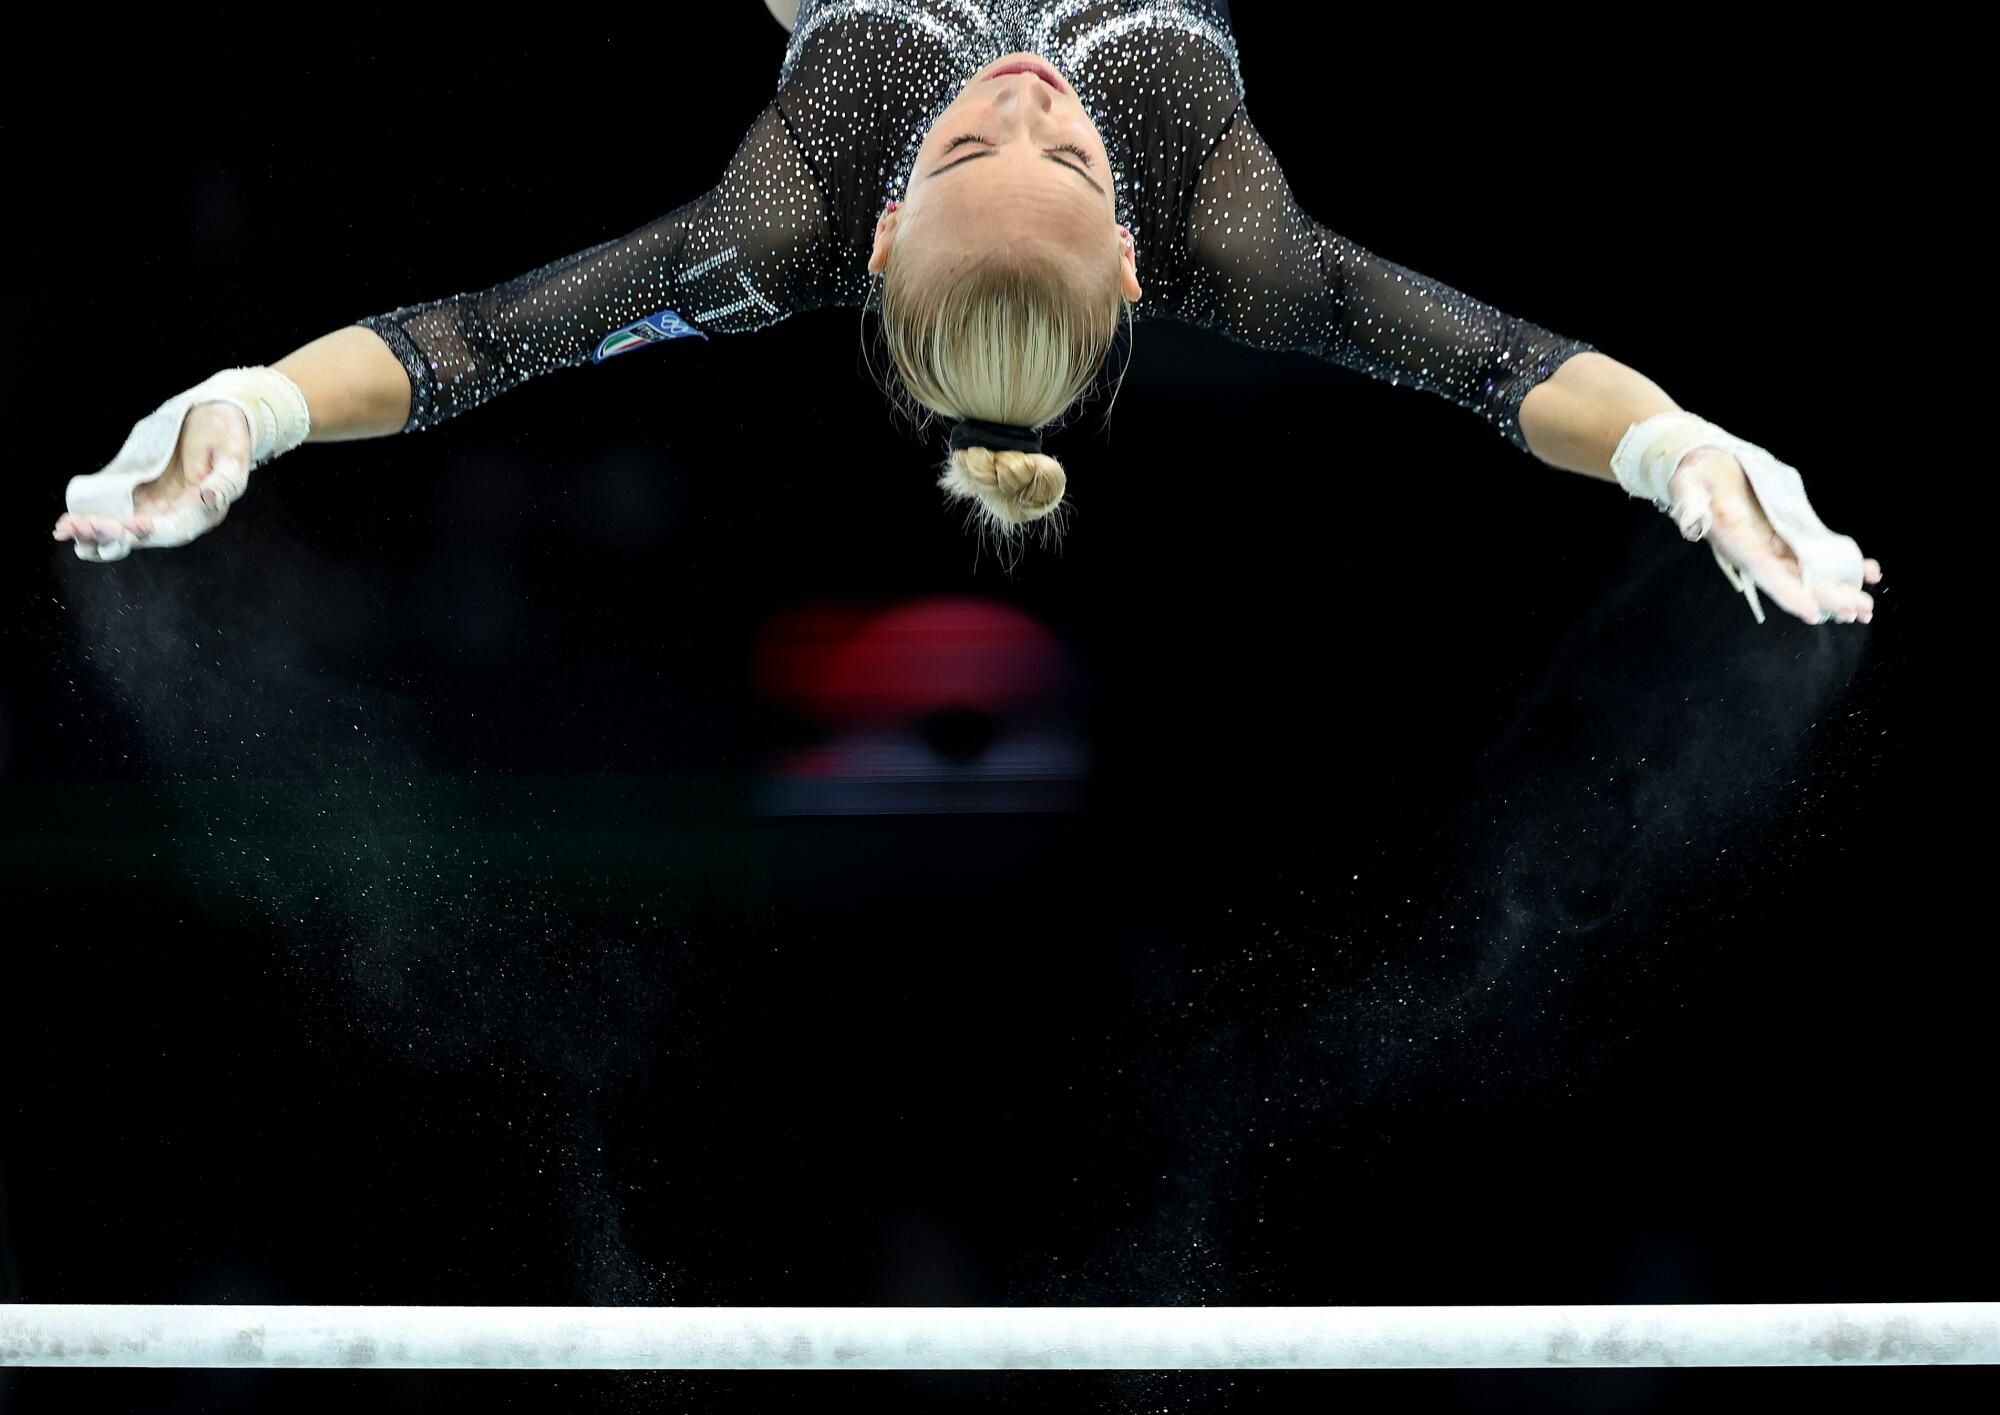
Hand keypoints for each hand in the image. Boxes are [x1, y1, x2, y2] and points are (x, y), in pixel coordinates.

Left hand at [53, 400, 252, 560]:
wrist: (213, 422)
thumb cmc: (225, 436)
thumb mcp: (232, 455)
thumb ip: (225, 481)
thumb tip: (209, 498)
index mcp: (202, 513)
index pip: (176, 529)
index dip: (153, 531)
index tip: (131, 526)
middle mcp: (175, 517)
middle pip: (142, 536)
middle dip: (111, 535)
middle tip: (83, 526)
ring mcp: (154, 510)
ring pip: (121, 534)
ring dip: (94, 536)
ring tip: (66, 529)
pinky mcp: (136, 499)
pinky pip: (111, 518)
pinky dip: (89, 525)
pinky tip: (66, 525)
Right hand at [1666, 448, 1881, 624]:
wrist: (1706, 466)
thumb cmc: (1697, 474)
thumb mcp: (1689, 482)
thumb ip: (1689, 503)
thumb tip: (1690, 526)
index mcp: (1736, 542)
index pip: (1764, 571)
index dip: (1788, 592)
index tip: (1813, 611)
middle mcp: (1758, 551)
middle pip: (1795, 580)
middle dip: (1825, 597)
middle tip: (1857, 610)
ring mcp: (1775, 544)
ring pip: (1810, 574)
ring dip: (1838, 590)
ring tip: (1865, 608)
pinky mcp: (1789, 532)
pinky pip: (1818, 554)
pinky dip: (1844, 564)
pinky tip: (1871, 572)